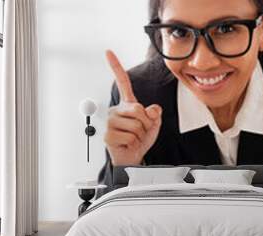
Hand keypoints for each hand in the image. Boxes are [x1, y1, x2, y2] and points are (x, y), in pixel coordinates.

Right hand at [104, 50, 162, 165]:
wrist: (132, 157)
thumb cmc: (140, 140)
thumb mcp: (154, 124)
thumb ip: (155, 114)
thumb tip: (152, 109)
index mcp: (127, 105)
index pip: (123, 83)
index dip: (116, 67)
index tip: (108, 52)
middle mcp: (116, 110)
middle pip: (138, 109)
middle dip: (145, 123)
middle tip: (140, 131)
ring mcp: (110, 122)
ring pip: (135, 124)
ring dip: (139, 134)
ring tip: (133, 138)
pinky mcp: (108, 134)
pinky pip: (129, 136)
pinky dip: (133, 142)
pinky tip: (127, 143)